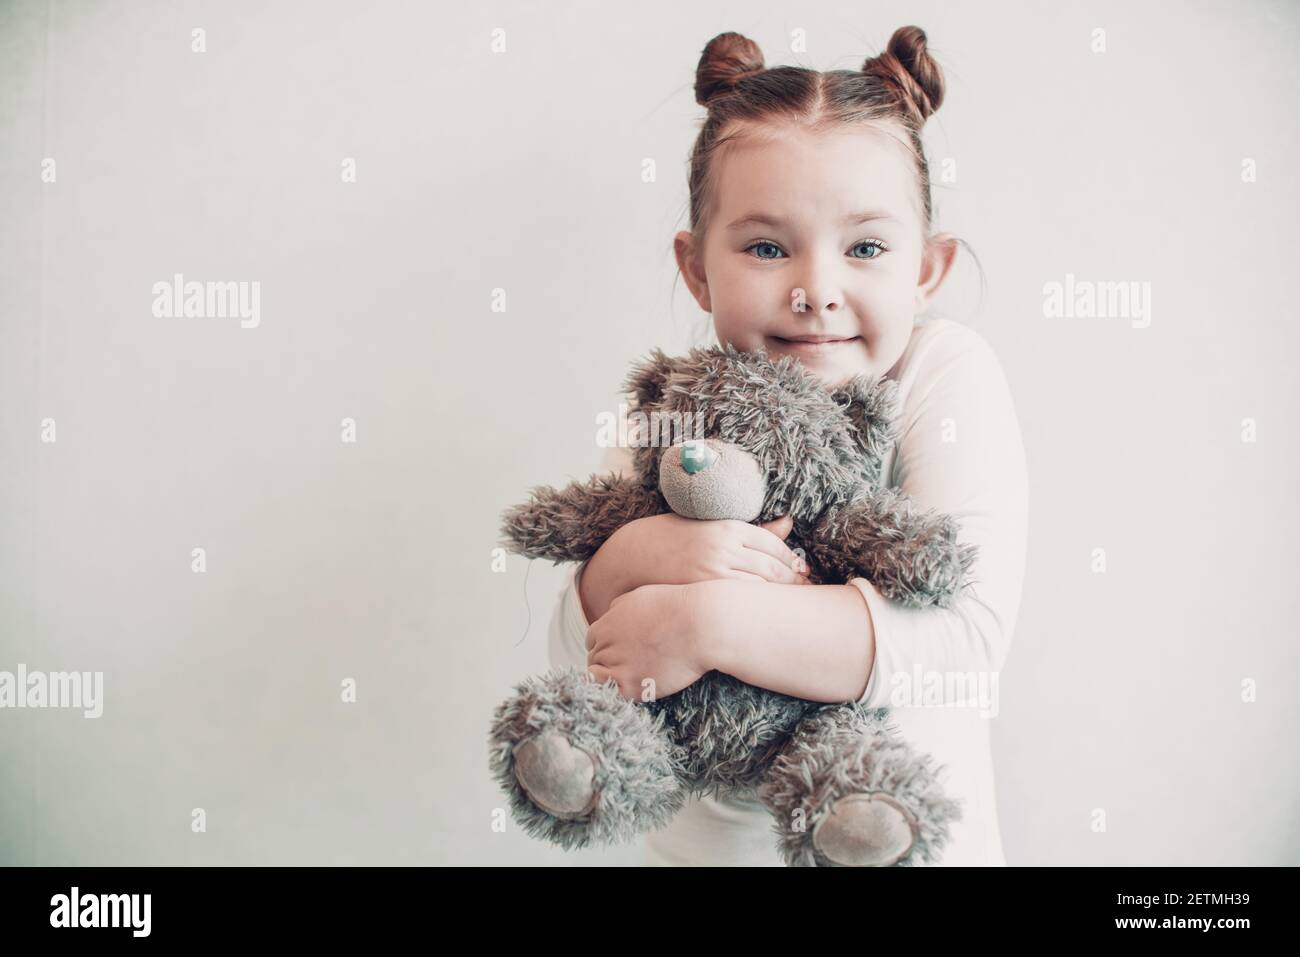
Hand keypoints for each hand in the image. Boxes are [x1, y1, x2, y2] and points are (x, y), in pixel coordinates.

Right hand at [580, 512, 809, 621]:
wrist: (632, 557)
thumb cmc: (673, 538)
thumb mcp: (711, 525)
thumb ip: (751, 530)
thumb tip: (789, 524)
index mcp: (727, 527)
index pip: (774, 544)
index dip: (792, 560)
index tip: (802, 571)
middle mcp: (723, 549)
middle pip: (773, 568)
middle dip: (794, 581)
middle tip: (808, 592)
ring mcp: (712, 573)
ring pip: (761, 588)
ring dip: (781, 597)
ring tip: (792, 607)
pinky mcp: (702, 594)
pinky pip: (740, 603)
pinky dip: (757, 608)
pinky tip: (764, 614)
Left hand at [585, 583, 712, 700]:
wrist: (701, 625)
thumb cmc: (676, 607)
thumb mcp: (641, 596)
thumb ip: (619, 607)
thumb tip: (610, 614)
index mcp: (606, 624)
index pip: (591, 641)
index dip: (604, 647)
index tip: (620, 652)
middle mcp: (606, 645)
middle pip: (595, 660)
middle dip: (609, 662)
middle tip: (631, 665)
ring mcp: (618, 667)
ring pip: (600, 679)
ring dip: (613, 678)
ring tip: (634, 677)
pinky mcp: (632, 686)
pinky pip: (610, 693)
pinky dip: (616, 692)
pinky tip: (632, 687)